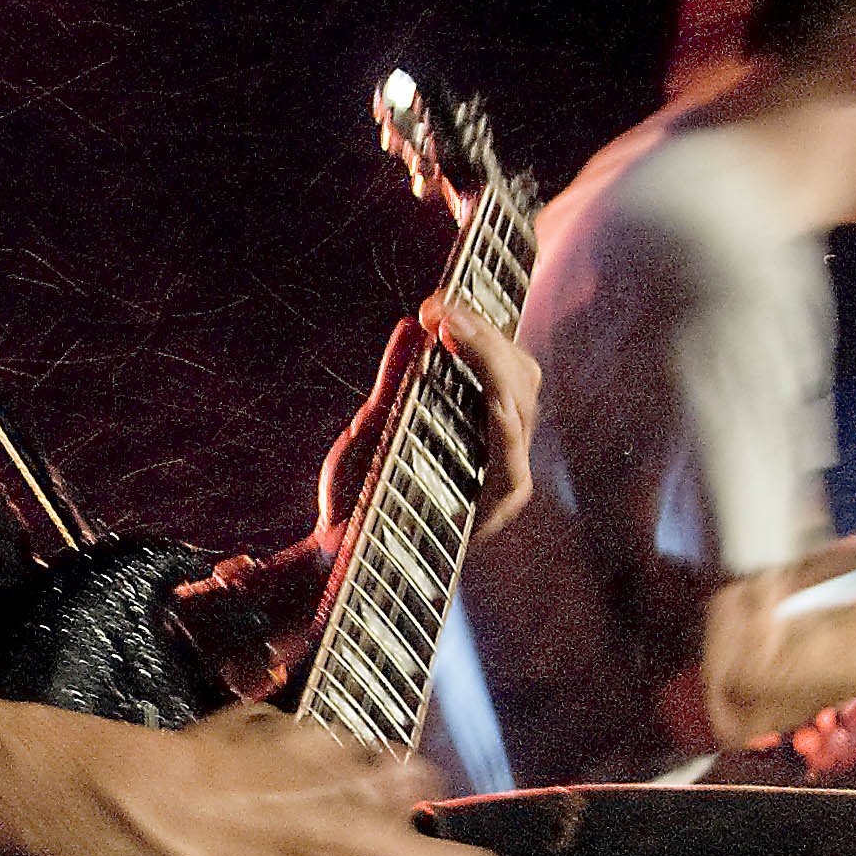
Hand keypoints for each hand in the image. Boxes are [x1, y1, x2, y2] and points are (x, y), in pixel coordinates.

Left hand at [316, 300, 540, 558]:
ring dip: (490, 364)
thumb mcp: (372, 426)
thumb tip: (412, 324)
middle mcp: (502, 451)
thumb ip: (396, 379)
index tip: (441, 299)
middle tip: (443, 309)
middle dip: (485, 336)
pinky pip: (511, 465)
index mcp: (482, 425)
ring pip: (520, 407)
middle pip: (520, 377)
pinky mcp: (495, 513)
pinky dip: (505, 428)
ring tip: (456, 332)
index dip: (482, 327)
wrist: (335, 556)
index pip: (505, 364)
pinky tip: (493, 400)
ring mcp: (503, 480)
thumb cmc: (359, 494)